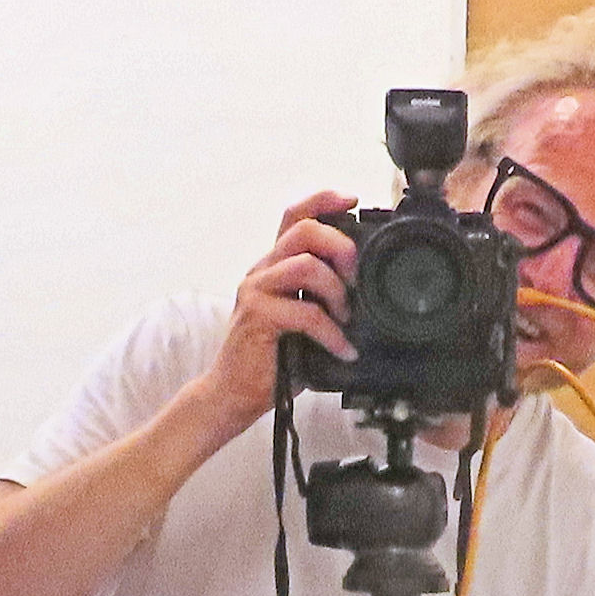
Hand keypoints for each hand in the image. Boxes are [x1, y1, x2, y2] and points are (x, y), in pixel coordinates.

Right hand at [201, 190, 358, 437]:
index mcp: (273, 266)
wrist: (232, 395)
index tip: (352, 201)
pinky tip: (342, 349)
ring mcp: (257, 291)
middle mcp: (262, 271)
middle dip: (340, 247)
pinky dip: (332, 333)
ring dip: (337, 291)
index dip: (323, 200)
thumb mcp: (300, 323)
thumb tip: (362, 295)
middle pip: (304, 230)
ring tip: (345, 318)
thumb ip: (320, 300)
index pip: (294, 216)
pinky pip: (306, 313)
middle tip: (355, 278)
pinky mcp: (258, 316)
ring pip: (306, 265)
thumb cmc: (269, 362)